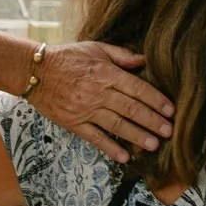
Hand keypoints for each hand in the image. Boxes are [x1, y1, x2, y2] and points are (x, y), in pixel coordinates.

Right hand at [26, 42, 171, 162]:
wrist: (35, 72)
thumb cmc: (67, 57)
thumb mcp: (95, 48)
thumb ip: (121, 55)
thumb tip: (145, 60)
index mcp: (105, 73)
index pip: (137, 88)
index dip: (156, 100)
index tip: (171, 110)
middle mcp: (97, 92)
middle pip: (131, 109)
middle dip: (153, 121)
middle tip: (169, 131)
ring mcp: (85, 110)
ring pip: (117, 126)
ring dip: (137, 136)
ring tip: (154, 145)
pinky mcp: (74, 123)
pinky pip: (95, 138)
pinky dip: (110, 148)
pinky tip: (125, 157)